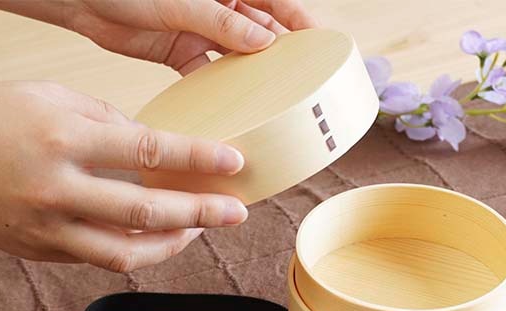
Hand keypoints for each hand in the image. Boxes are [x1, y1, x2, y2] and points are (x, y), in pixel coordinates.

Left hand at [0, 0, 318, 75]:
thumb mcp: (181, 1)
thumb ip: (222, 21)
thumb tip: (265, 41)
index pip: (276, 2)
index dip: (301, 21)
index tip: (324, 41)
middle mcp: (220, 8)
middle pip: (262, 31)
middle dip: (282, 54)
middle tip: (301, 79)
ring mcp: (203, 31)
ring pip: (239, 55)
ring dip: (252, 74)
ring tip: (272, 97)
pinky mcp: (183, 51)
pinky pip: (209, 72)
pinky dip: (218, 88)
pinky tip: (231, 105)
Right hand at [0, 81, 247, 270]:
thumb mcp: (52, 99)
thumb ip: (108, 120)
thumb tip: (156, 146)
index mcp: (63, 141)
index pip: (146, 150)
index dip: (196, 157)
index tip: (233, 161)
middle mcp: (58, 190)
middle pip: (145, 211)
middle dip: (200, 213)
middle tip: (237, 212)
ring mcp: (48, 227)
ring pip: (126, 252)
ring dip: (174, 244)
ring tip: (200, 229)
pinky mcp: (42, 250)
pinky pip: (101, 259)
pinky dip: (138, 251)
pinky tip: (160, 237)